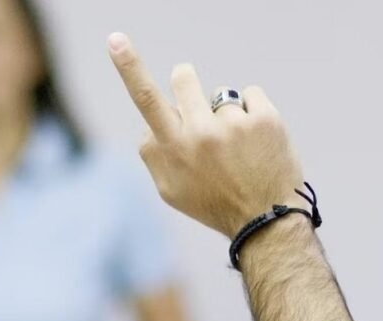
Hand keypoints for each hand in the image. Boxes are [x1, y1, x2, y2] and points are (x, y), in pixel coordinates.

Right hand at [108, 33, 307, 238]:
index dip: (128, 66)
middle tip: (200, 112)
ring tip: (236, 146)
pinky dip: (253, 113)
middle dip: (188, 86)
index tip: (115, 39)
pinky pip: (251, 94)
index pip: (145, 99)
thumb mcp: (169, 191)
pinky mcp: (265, 118)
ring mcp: (233, 123)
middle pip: (184, 79)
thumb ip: (153, 154)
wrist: (266, 220)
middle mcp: (200, 132)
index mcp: (172, 148)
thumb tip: (149, 123)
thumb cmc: (212, 204)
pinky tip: (256, 140)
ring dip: (224, 113)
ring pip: (220, 95)